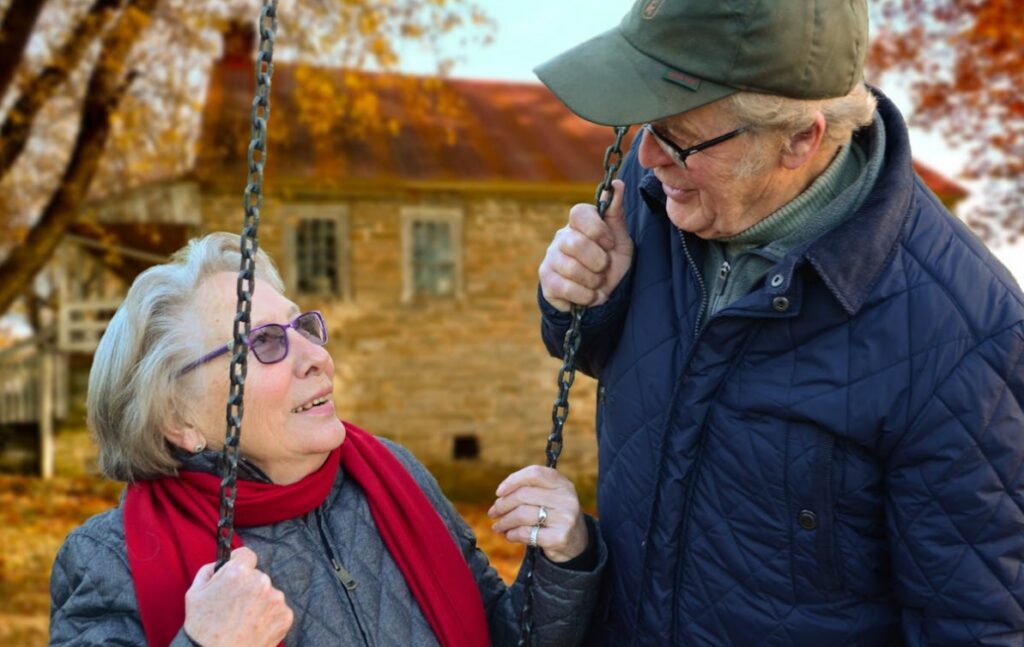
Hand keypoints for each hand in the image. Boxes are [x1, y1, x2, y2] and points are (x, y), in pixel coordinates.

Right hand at [183, 547, 292, 646]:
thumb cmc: (202, 628)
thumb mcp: (194, 593)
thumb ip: (209, 570)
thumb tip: (221, 563)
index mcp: (239, 572)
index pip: (246, 555)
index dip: (239, 563)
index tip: (237, 574)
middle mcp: (261, 581)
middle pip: (257, 577)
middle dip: (248, 587)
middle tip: (235, 606)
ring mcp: (276, 599)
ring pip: (268, 594)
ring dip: (260, 602)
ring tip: (244, 621)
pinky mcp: (285, 616)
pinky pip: (278, 610)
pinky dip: (269, 617)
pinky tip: (254, 629)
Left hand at [488, 465, 588, 562]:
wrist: (577, 542)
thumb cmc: (555, 515)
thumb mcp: (550, 496)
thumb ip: (530, 489)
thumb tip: (500, 495)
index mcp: (563, 483)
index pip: (534, 473)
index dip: (513, 480)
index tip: (499, 492)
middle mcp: (566, 499)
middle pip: (523, 495)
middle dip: (503, 505)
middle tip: (493, 512)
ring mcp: (565, 518)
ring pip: (522, 515)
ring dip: (504, 522)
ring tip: (497, 526)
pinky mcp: (559, 538)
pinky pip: (526, 533)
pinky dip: (512, 534)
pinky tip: (509, 535)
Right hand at [538, 178, 632, 311]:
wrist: (602, 294)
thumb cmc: (611, 262)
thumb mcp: (620, 239)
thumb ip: (616, 213)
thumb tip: (617, 184)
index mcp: (579, 223)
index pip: (578, 212)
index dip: (597, 230)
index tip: (610, 244)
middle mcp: (561, 237)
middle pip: (575, 244)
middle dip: (598, 261)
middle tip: (604, 268)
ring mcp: (551, 258)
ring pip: (570, 268)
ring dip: (593, 281)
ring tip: (597, 283)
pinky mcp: (546, 280)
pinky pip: (564, 288)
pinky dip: (584, 296)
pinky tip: (589, 295)